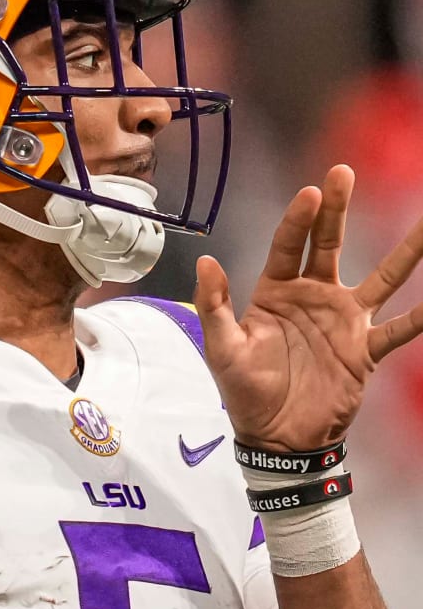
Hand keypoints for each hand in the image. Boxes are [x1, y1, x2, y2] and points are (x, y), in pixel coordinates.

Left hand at [194, 163, 422, 450]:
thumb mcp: (222, 348)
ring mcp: (344, 320)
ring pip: (382, 277)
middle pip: (330, 244)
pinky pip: (401, 328)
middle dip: (337, 209)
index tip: (311, 192)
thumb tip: (207, 261)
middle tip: (343, 172)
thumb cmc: (245, 391)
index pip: (288, 246)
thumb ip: (215, 305)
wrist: (277, 437)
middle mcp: (314, 297)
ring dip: (405, 251)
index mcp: (275, 293)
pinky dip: (422, 316)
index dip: (299, 220)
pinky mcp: (366, 349)